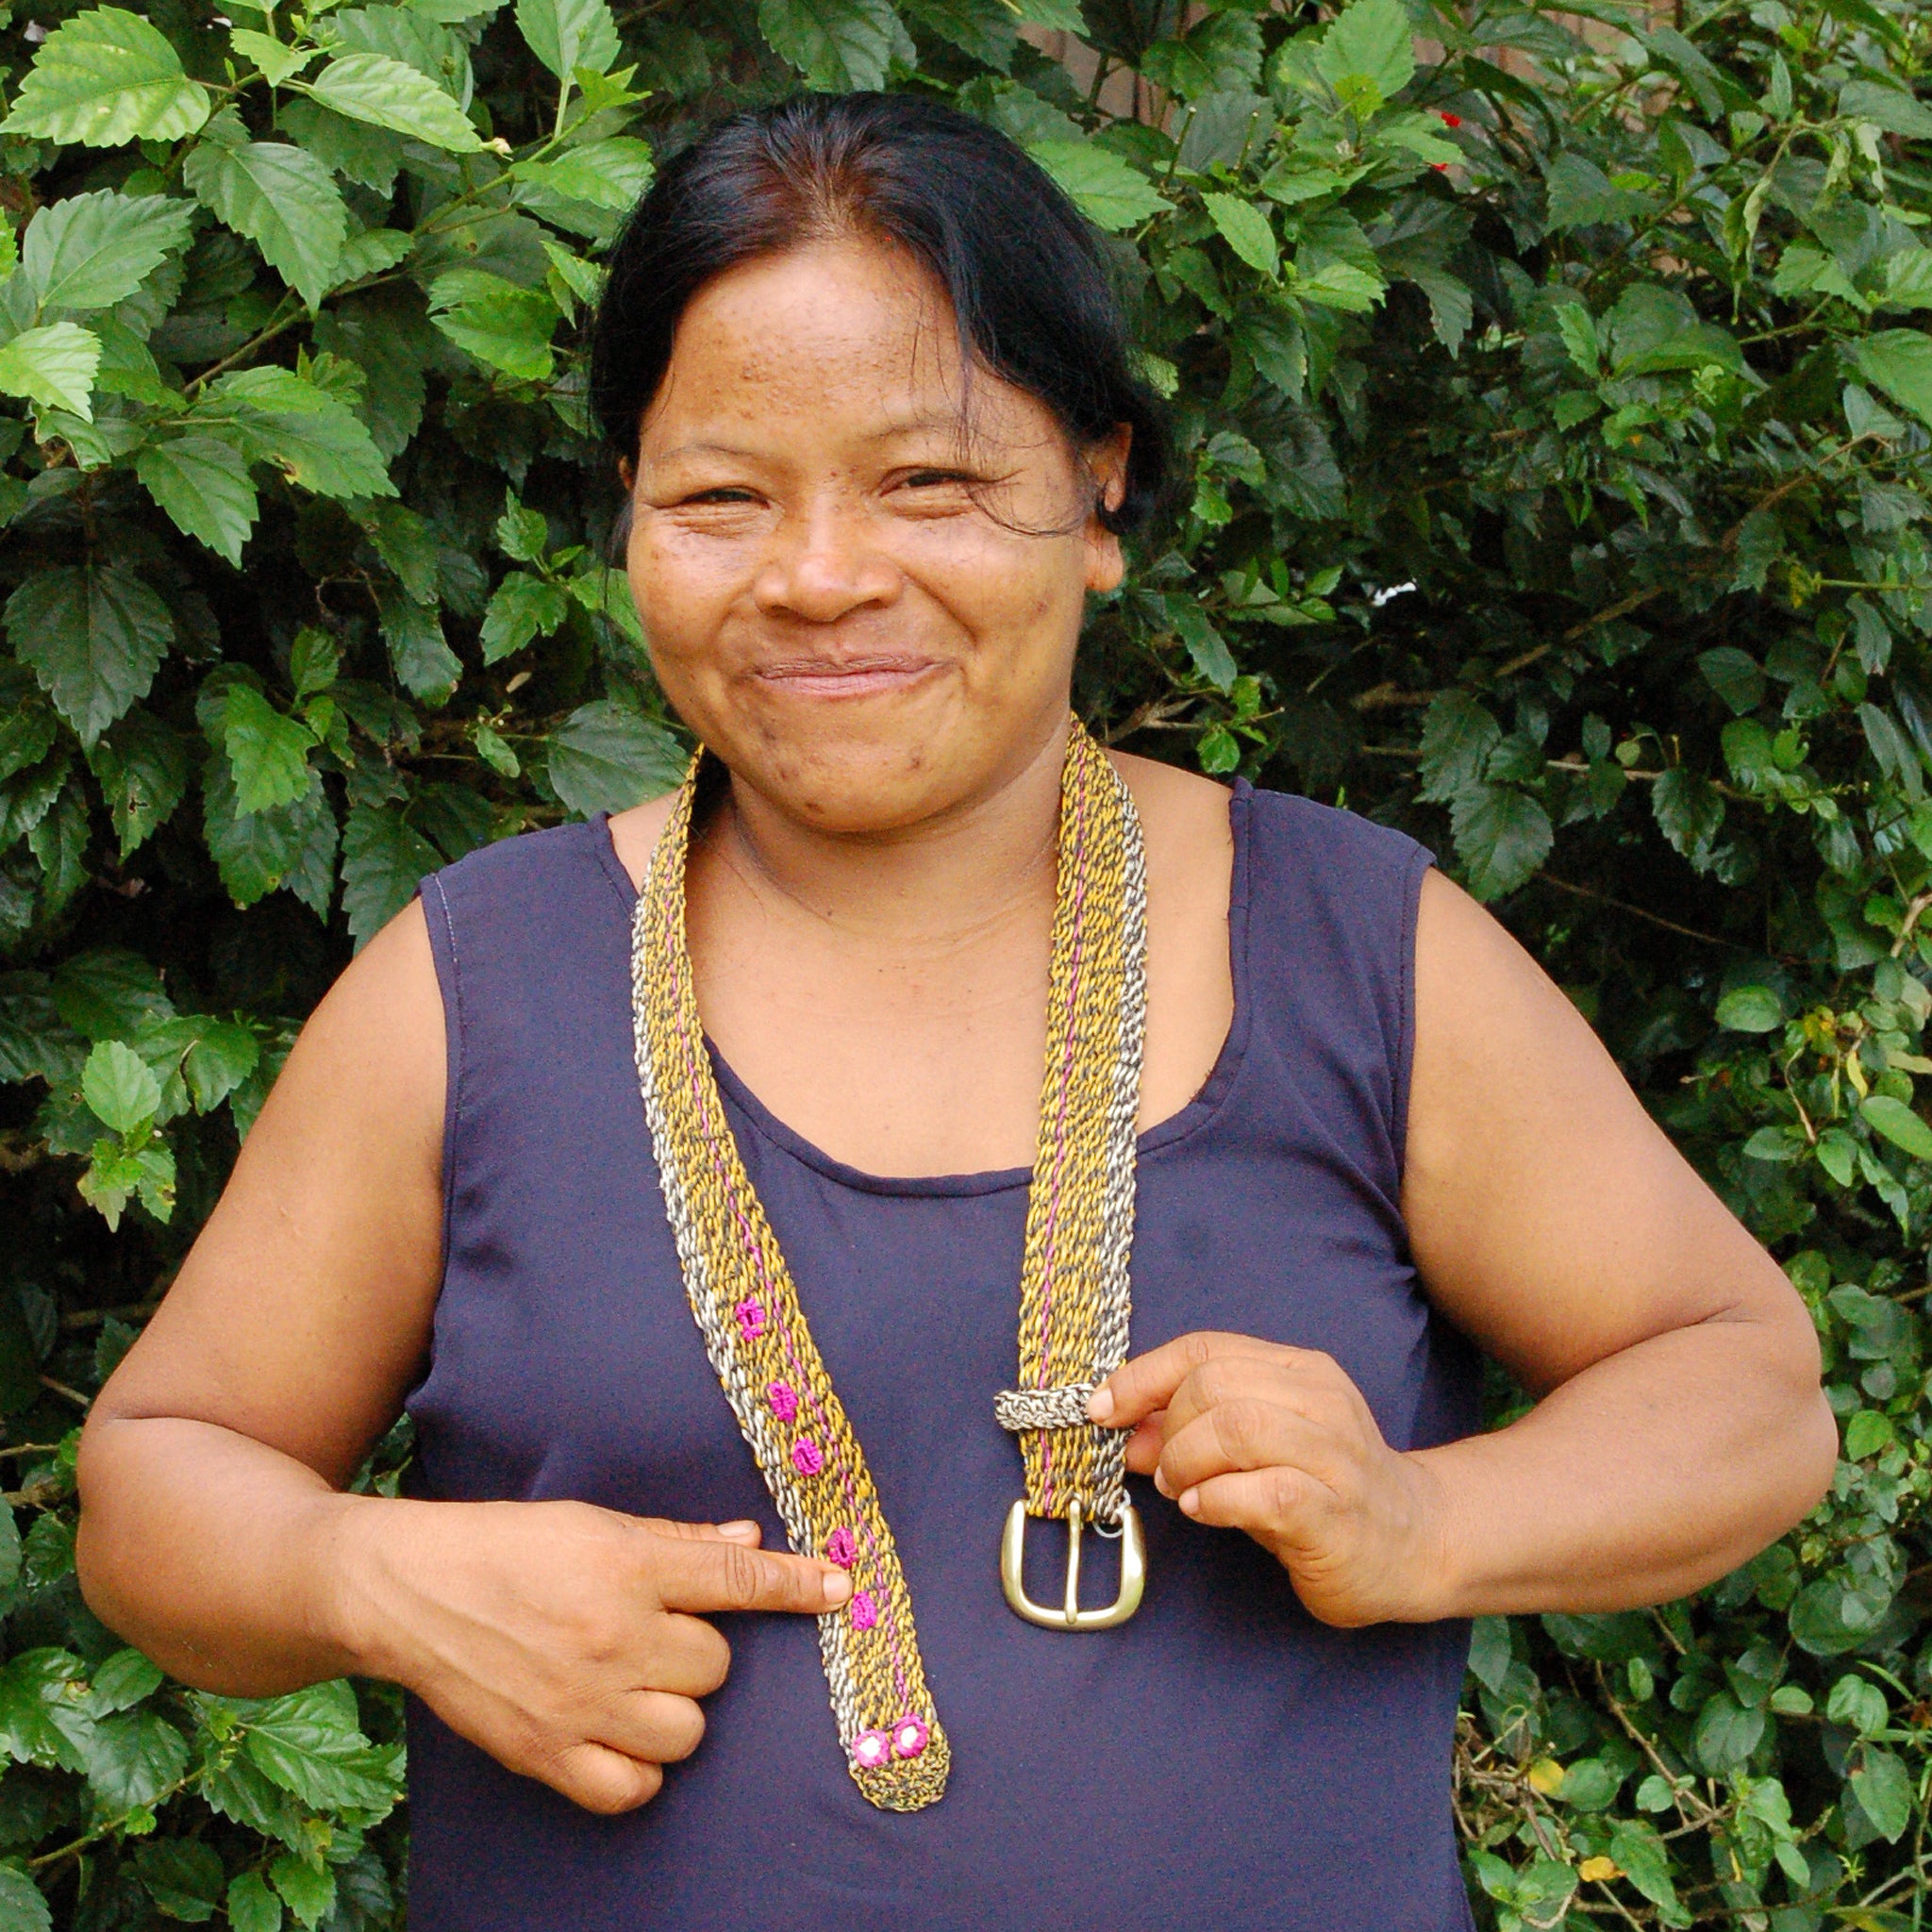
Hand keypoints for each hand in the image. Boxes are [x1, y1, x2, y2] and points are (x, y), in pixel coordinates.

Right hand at [333, 1496, 847, 1812]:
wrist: (408, 1591)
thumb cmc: (507, 1546)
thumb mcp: (594, 1521)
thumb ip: (678, 1539)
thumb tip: (752, 1544)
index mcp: (626, 1565)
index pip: (736, 1582)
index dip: (797, 1586)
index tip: (841, 1589)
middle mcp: (611, 1636)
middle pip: (715, 1668)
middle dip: (698, 1652)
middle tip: (656, 1633)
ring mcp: (579, 1703)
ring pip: (686, 1731)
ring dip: (674, 1710)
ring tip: (636, 1683)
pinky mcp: (545, 1754)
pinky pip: (634, 1788)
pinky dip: (639, 1768)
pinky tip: (620, 1734)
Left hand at [1091, 1332, 1452, 1626]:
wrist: (1417, 1542)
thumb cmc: (1323, 1490)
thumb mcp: (1257, 1448)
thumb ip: (1196, 1431)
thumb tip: (1128, 1431)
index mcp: (1299, 1370)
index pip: (1207, 1348)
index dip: (1143, 1376)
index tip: (1102, 1409)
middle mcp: (1321, 1401)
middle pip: (1214, 1384)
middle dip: (1168, 1429)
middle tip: (1160, 1470)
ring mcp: (1334, 1455)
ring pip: (1236, 1426)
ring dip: (1187, 1462)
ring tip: (1184, 1492)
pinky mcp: (1336, 1512)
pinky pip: (1263, 1491)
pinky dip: (1217, 1499)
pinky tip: (1206, 1511)